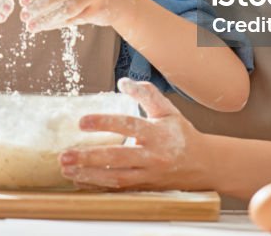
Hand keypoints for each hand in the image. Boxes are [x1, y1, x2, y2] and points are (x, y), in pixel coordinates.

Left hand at [19, 0, 124, 32]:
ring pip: (65, 8)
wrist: (121, 1)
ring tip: (31, 26)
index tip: (22, 2)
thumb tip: (30, 2)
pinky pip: (73, 18)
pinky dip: (57, 24)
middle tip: (23, 16)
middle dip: (38, 6)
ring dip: (46, 18)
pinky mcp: (99, 9)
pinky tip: (45, 27)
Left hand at [59, 78, 208, 190]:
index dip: (104, 123)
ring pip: (116, 177)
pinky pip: (119, 188)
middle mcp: (153, 155)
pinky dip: (98, 186)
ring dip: (89, 174)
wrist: (204, 165)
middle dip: (90, 157)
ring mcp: (149, 174)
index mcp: (158, 133)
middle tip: (66, 154)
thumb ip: (146, 93)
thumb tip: (122, 81)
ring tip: (66, 169)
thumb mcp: (168, 110)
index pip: (128, 125)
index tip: (82, 122)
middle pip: (118, 157)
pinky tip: (80, 181)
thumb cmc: (183, 135)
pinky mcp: (145, 186)